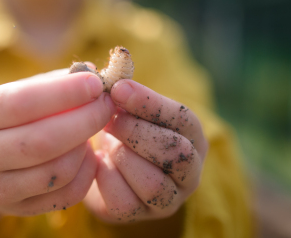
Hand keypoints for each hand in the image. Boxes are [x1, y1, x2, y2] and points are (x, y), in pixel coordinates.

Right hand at [0, 71, 115, 235]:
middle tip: (107, 104)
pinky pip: (67, 193)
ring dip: (85, 145)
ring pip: (59, 170)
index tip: (96, 82)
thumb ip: (54, 82)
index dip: (64, 92)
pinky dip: (86, 171)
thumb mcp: (17, 92)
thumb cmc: (8, 116)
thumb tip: (95, 75)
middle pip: (43, 141)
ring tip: (90, 127)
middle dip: (85, 119)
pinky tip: (86, 153)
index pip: (21, 103)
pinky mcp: (19, 209)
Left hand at [84, 79, 207, 224]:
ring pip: (153, 183)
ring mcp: (168, 198)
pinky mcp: (140, 216)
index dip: (150, 103)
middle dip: (137, 131)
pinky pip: (124, 203)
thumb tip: (104, 75)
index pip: (183, 118)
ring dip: (123, 157)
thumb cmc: (122, 127)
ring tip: (107, 143)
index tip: (118, 89)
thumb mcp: (127, 106)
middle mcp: (189, 171)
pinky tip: (98, 163)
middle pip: (176, 153)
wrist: (106, 166)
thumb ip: (122, 90)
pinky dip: (106, 179)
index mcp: (192, 136)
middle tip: (110, 118)